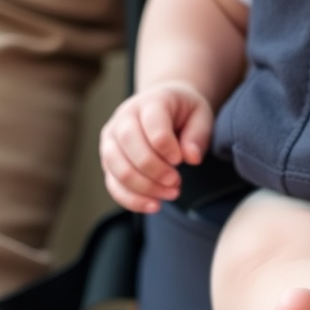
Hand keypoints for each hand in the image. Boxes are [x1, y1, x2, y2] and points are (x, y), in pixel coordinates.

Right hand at [99, 81, 213, 212]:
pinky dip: (133, 200)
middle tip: (177, 181)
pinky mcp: (108, 160)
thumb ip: (199, 135)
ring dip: (146, 188)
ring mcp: (111, 139)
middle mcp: (124, 118)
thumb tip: (191, 158)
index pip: (153, 128)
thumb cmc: (185, 112)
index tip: (181, 160)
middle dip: (156, 171)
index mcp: (149, 103)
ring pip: (118, 168)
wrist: (165, 106)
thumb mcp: (201, 115)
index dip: (168, 150)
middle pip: (130, 148)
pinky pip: (114, 185)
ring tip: (171, 193)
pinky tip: (154, 206)